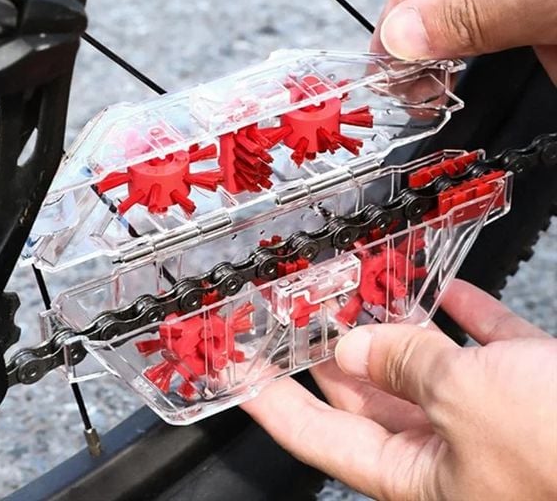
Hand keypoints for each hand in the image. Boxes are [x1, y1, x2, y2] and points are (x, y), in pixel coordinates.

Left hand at [243, 280, 556, 499]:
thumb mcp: (468, 401)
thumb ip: (403, 369)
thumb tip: (355, 350)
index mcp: (417, 476)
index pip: (316, 437)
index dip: (270, 402)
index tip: (238, 371)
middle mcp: (447, 454)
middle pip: (364, 399)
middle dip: (330, 352)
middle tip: (297, 312)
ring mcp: (488, 422)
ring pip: (422, 370)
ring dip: (394, 328)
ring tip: (360, 290)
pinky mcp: (529, 393)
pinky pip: (481, 351)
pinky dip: (462, 318)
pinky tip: (447, 289)